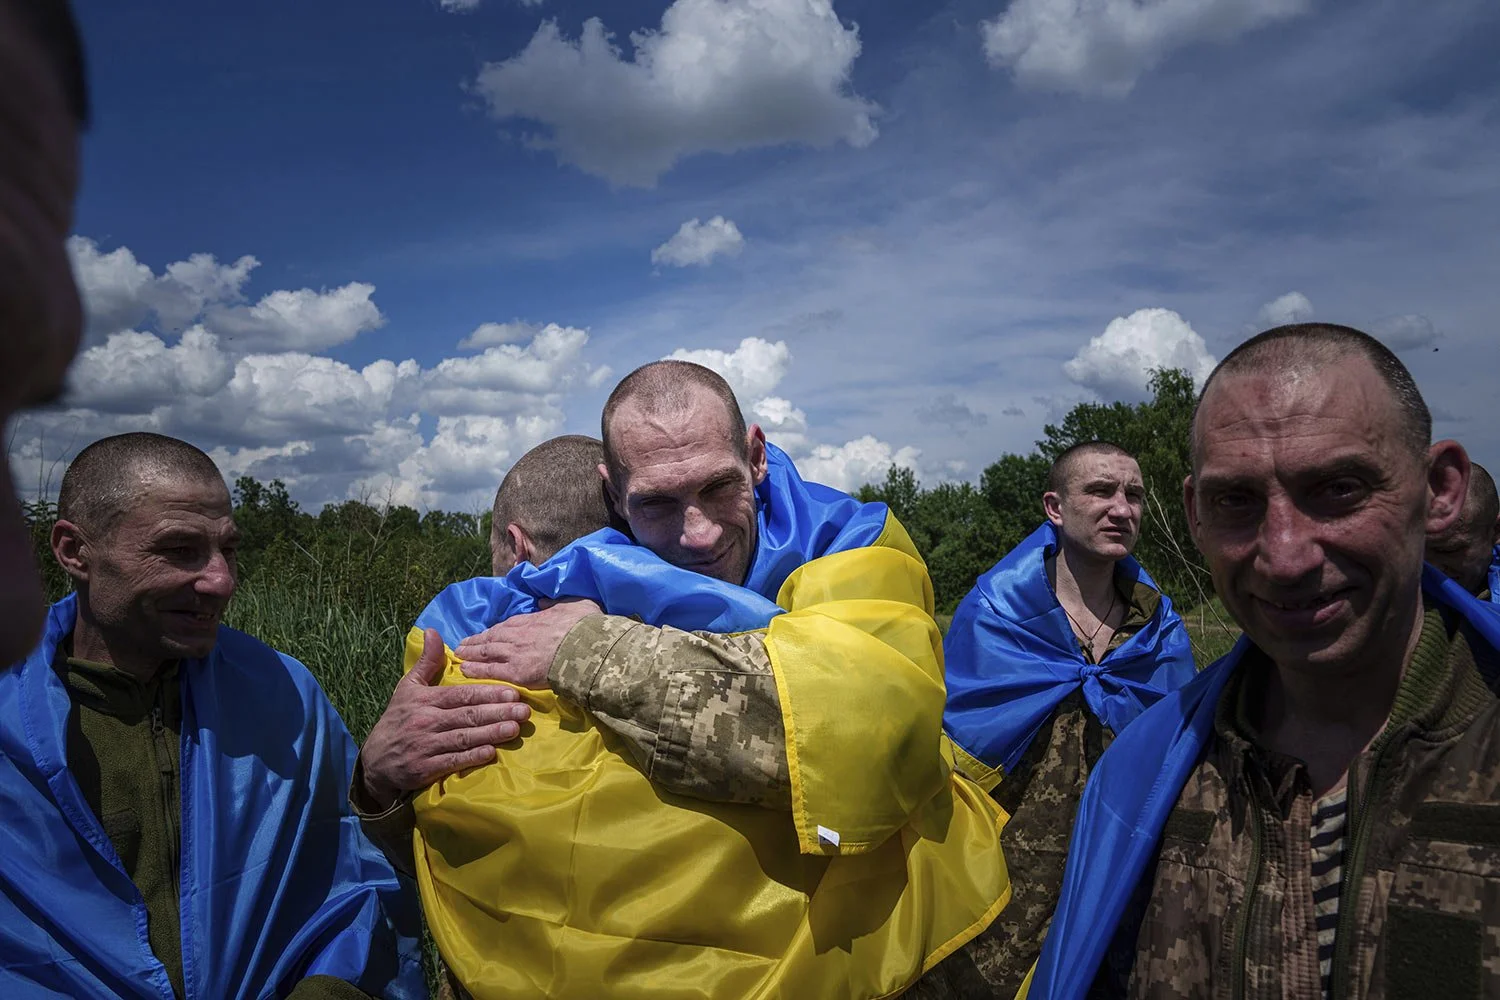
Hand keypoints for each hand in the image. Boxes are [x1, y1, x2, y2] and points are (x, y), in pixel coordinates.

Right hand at [359, 628, 531, 810]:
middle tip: (523, 710)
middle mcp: (426, 721)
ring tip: (514, 729)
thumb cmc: (398, 719)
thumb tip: (433, 631)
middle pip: (467, 715)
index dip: (487, 693)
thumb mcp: (408, 687)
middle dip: (497, 712)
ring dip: (490, 734)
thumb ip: (426, 662)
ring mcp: (426, 746)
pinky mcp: (425, 768)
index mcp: (425, 700)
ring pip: (463, 738)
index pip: (461, 695)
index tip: (512, 692)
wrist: (376, 760)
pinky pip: (452, 762)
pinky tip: (491, 753)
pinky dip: (471, 757)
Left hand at [456, 598, 603, 687]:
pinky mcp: (516, 673)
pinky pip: (490, 671)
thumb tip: (543, 602)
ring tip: (459, 656)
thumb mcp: (572, 603)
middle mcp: (516, 635)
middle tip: (461, 645)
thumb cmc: (583, 625)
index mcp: (529, 619)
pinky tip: (465, 671)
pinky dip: (476, 670)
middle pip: (490, 638)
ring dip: (470, 654)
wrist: (586, 647)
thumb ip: (555, 603)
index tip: (483, 633)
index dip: (492, 631)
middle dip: (474, 642)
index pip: (505, 625)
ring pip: (485, 653)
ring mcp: (514, 654)